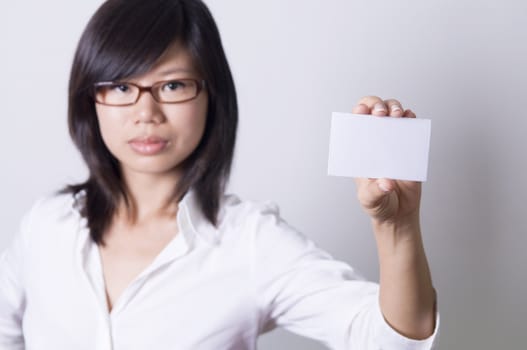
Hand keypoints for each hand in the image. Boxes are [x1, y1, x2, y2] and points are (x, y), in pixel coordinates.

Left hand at [352, 96, 420, 225]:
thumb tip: (386, 182)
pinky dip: (411, 118)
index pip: (355, 124)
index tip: (363, 112)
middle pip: (373, 111)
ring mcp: (392, 141)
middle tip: (381, 114)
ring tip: (397, 115)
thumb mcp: (370, 199)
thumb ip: (376, 191)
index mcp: (359, 150)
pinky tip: (411, 118)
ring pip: (392, 113)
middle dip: (377, 105)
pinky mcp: (409, 146)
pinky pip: (410, 126)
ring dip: (395, 107)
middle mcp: (374, 141)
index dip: (358, 112)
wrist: (398, 213)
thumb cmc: (378, 203)